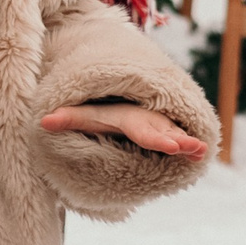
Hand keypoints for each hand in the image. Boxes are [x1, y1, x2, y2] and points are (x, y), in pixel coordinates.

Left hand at [39, 101, 207, 160]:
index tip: (170, 145)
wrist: (122, 90)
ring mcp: (161, 126)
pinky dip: (189, 146)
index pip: (139, 128)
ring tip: (200, 151)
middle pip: (161, 131)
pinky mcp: (168, 133)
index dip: (153, 137)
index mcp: (129, 117)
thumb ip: (68, 118)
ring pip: (174, 134)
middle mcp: (148, 120)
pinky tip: (202, 154)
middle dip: (173, 140)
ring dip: (187, 143)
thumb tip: (43, 121)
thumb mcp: (85, 114)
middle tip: (190, 147)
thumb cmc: (101, 109)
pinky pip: (179, 138)